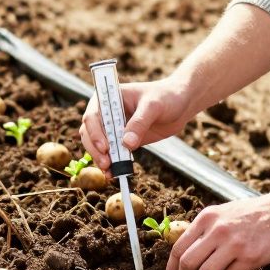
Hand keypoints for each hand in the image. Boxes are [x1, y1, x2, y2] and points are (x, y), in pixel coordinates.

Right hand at [79, 78, 193, 173]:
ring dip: (99, 158)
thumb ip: (140, 123)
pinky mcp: (122, 139)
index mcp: (109, 97)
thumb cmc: (166, 97)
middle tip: (106, 163)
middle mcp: (107, 112)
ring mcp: (113, 126)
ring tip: (109, 172)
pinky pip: (111, 152)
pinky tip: (114, 173)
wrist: (180, 105)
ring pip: (96, 144)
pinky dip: (110, 163)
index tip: (105, 147)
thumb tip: (126, 144)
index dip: (95, 131)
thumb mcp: (154, 106)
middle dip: (95, 148)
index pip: (93, 114)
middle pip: (89, 131)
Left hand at [165, 192, 269, 269]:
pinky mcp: (250, 258)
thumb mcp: (223, 212)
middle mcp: (217, 230)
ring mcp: (234, 244)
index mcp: (207, 218)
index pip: (178, 248)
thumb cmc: (253, 213)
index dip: (172, 268)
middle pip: (188, 264)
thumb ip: (205, 229)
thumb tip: (185, 253)